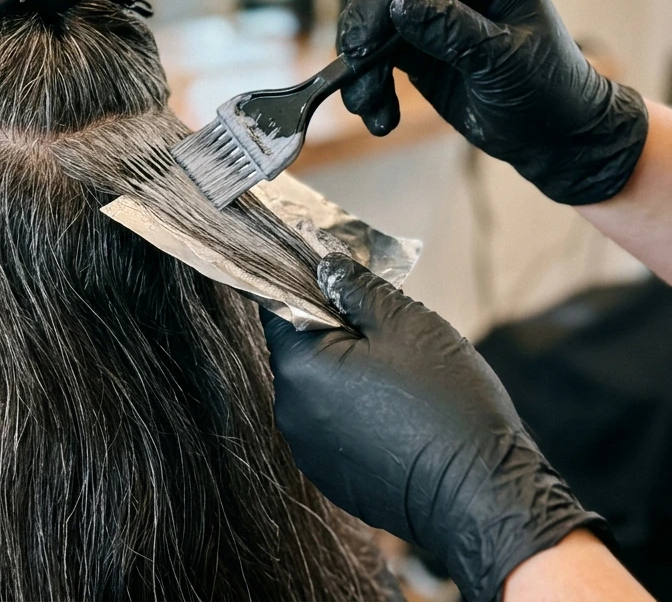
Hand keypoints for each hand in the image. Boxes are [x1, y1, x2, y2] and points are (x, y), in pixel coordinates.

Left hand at [261, 254, 607, 601]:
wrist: (483, 497)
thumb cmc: (447, 406)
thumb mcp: (407, 323)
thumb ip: (356, 288)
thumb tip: (326, 267)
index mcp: (299, 367)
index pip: (281, 307)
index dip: (310, 286)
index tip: (340, 278)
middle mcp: (291, 411)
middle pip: (301, 349)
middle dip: (337, 331)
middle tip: (387, 327)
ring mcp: (311, 450)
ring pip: (321, 389)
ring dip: (349, 373)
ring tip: (403, 375)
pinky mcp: (335, 478)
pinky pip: (336, 427)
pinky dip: (359, 412)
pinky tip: (401, 413)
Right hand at [338, 0, 646, 204]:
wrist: (552, 134)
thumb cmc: (546, 89)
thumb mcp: (505, 61)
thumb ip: (454, 31)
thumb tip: (401, 4)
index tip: (367, 35)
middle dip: (362, 31)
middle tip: (356, 69)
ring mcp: (429, 15)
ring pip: (368, 24)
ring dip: (359, 68)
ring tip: (370, 107)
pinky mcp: (413, 49)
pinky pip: (371, 60)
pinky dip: (367, 88)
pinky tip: (381, 117)